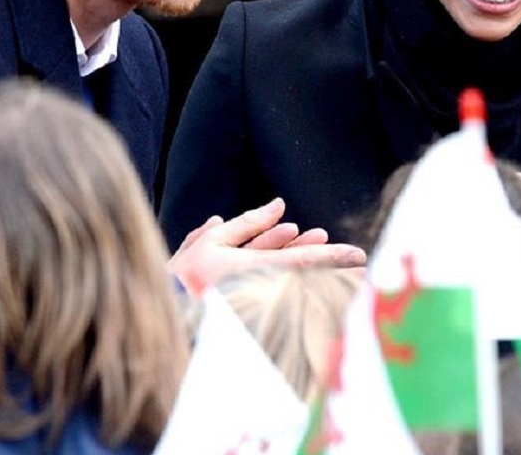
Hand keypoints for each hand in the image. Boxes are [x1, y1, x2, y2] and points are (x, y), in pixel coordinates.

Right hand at [168, 198, 366, 295]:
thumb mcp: (211, 243)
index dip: (333, 257)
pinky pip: (277, 289)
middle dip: (329, 262)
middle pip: (305, 275)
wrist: (160, 315)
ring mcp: (259, 304)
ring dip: (309, 262)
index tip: (360, 255)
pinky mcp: (254, 311)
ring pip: (292, 281)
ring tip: (319, 239)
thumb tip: (279, 204)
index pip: (303, 264)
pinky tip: (291, 249)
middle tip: (357, 256)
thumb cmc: (183, 276)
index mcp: (251, 275)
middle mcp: (260, 292)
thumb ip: (248, 223)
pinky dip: (290, 275)